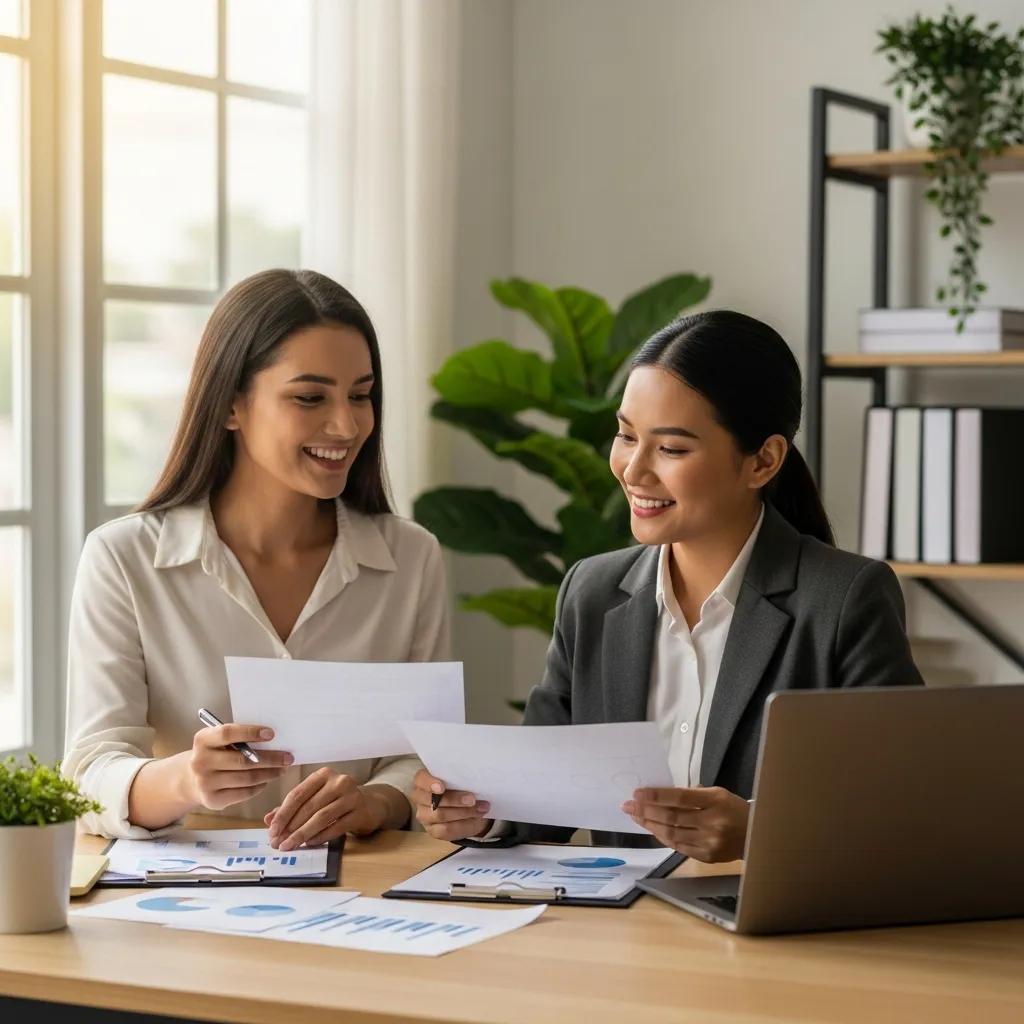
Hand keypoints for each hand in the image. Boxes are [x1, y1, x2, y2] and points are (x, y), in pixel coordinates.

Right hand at [185, 724, 292, 810]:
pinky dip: (259, 786)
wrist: (191, 779)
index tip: (272, 734)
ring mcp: (205, 783)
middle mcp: (201, 761)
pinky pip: (244, 793)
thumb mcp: (219, 741)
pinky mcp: (212, 800)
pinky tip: (266, 780)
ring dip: (269, 773)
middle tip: (288, 757)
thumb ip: (239, 738)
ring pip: (246, 778)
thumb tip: (273, 739)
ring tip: (282, 769)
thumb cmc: (215, 754)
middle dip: (270, 758)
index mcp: (203, 739)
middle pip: (242, 760)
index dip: (251, 732)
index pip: (228, 733)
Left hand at [264, 768, 388, 849]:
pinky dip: (320, 836)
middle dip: (290, 827)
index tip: (272, 830)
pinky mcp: (360, 812)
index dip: (282, 814)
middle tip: (278, 843)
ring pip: (321, 817)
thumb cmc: (336, 801)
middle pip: (308, 806)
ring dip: (302, 834)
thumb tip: (268, 819)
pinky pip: (336, 827)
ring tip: (290, 845)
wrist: (369, 805)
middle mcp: (339, 781)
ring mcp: (351, 796)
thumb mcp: (315, 799)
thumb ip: (292, 808)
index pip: (297, 794)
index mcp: (323, 775)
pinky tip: (309, 843)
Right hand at [412, 769, 490, 840]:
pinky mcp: (432, 830)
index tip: (441, 787)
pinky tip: (475, 818)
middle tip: (472, 799)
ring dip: (464, 812)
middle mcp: (419, 798)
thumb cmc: (459, 786)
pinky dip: (464, 824)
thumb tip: (471, 778)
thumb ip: (459, 777)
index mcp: (422, 780)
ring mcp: (424, 816)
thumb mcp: (458, 778)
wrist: (466, 806)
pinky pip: (447, 830)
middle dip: (454, 800)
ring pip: (441, 815)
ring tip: (481, 808)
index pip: (421, 779)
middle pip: (433, 801)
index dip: (430, 783)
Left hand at [622, 786, 749, 861]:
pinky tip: (652, 829)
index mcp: (716, 801)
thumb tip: (661, 795)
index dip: (656, 796)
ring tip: (635, 817)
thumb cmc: (734, 809)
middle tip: (628, 806)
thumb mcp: (718, 793)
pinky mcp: (707, 857)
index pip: (680, 797)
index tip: (637, 794)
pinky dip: (663, 837)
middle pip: (672, 817)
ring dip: (650, 825)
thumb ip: (692, 794)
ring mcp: (710, 842)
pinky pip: (678, 846)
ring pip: (672, 834)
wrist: (757, 836)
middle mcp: (712, 823)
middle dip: (646, 811)